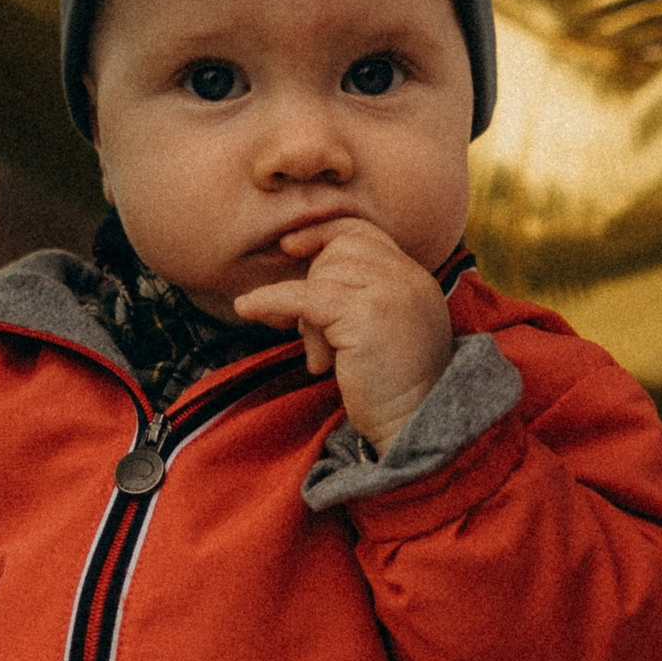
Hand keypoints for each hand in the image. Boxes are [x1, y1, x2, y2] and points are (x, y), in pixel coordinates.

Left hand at [233, 215, 453, 454]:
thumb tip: (302, 281)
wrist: (413, 428)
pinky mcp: (364, 316)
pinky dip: (270, 300)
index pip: (362, 232)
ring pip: (322, 276)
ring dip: (308, 316)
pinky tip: (246, 308)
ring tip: (321, 358)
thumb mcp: (382, 331)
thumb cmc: (392, 390)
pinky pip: (303, 296)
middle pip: (338, 250)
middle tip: (307, 333)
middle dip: (312, 283)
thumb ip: (359, 298)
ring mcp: (390, 293)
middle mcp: (408, 279)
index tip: (290, 248)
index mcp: (415, 279)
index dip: (323, 234)